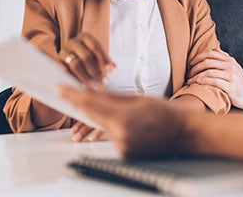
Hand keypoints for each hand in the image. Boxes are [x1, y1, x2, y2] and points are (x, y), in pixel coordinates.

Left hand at [58, 86, 185, 157]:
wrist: (183, 132)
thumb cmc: (165, 112)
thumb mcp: (136, 99)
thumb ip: (110, 97)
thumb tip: (90, 91)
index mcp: (122, 117)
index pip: (89, 104)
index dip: (72, 95)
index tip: (59, 88)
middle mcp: (119, 134)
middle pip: (91, 117)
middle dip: (80, 106)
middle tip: (66, 94)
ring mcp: (121, 146)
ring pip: (101, 127)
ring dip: (97, 119)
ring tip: (96, 114)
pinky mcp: (123, 153)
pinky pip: (110, 137)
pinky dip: (109, 129)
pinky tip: (115, 126)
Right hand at [61, 33, 115, 86]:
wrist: (73, 59)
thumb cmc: (90, 57)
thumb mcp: (99, 57)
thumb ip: (106, 62)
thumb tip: (112, 68)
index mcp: (85, 37)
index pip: (95, 46)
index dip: (104, 59)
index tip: (110, 70)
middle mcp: (73, 42)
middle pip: (86, 56)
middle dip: (96, 70)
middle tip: (103, 81)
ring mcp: (64, 52)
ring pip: (75, 65)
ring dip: (86, 76)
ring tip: (94, 85)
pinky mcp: (57, 62)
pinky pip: (65, 71)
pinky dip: (74, 78)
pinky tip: (82, 85)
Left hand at [187, 49, 242, 109]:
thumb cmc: (238, 80)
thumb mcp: (234, 66)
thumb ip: (224, 57)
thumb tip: (215, 48)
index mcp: (229, 60)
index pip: (211, 53)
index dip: (198, 57)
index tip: (190, 63)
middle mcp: (230, 66)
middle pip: (208, 62)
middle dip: (195, 67)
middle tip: (188, 72)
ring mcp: (230, 76)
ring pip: (209, 72)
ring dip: (197, 76)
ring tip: (190, 80)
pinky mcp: (230, 86)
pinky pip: (214, 82)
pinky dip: (204, 82)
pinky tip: (198, 83)